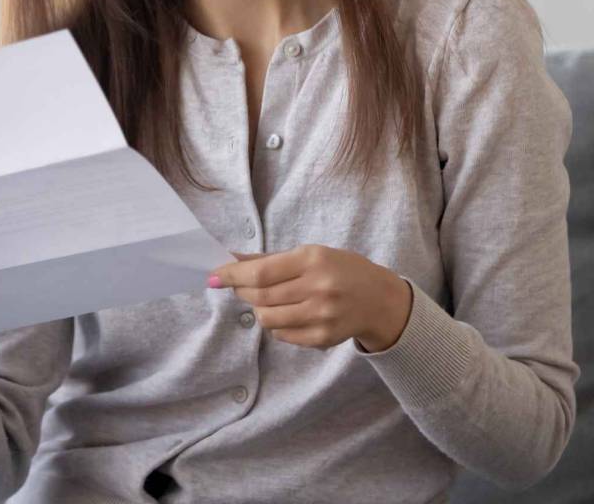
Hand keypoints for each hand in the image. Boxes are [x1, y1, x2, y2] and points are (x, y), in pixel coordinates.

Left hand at [207, 244, 412, 352]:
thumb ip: (270, 259)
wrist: (380, 300)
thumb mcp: (310, 254)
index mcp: (313, 260)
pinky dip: (276, 325)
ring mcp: (321, 316)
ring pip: (267, 318)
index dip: (232, 275)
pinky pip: (282, 335)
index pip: (261, 272)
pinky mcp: (323, 339)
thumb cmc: (341, 269)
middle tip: (239, 286)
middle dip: (242, 291)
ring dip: (258, 309)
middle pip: (261, 296)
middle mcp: (318, 288)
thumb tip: (231, 259)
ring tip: (267, 300)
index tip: (213, 276)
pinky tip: (288, 314)